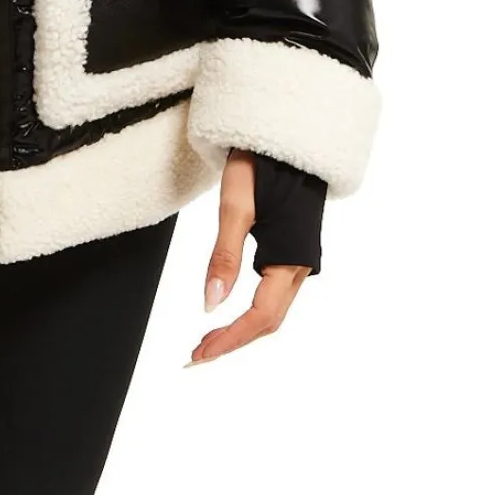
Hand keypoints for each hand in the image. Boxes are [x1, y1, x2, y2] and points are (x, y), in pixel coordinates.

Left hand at [186, 146, 310, 364]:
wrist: (286, 138)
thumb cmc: (262, 165)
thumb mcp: (235, 207)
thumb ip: (224, 256)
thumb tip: (209, 305)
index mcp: (291, 258)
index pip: (261, 316)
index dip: (230, 339)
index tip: (199, 355)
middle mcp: (299, 265)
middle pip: (268, 320)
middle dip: (233, 340)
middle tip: (196, 355)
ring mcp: (297, 260)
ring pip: (272, 310)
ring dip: (241, 329)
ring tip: (206, 340)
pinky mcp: (289, 251)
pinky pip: (273, 294)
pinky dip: (249, 311)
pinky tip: (227, 311)